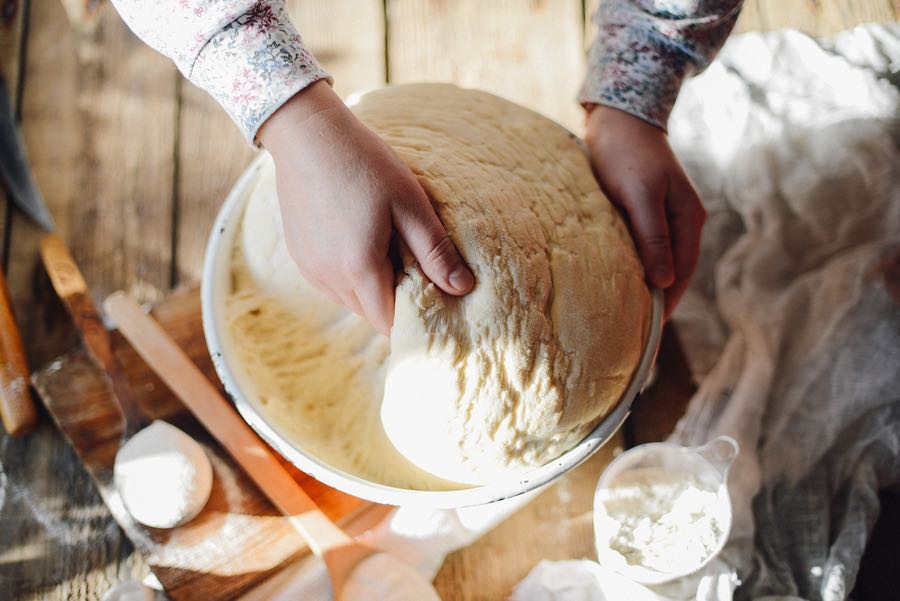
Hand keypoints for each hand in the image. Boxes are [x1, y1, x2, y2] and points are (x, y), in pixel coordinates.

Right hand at [258, 81, 474, 334]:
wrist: (308, 134)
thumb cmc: (365, 164)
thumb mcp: (410, 204)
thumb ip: (435, 251)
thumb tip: (463, 289)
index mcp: (359, 267)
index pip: (388, 321)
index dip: (413, 315)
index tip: (432, 294)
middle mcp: (328, 277)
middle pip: (370, 314)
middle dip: (394, 300)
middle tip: (413, 264)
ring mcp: (310, 268)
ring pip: (350, 300)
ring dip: (371, 288)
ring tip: (386, 247)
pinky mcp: (299, 257)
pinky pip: (331, 284)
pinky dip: (349, 275)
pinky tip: (359, 240)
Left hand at [584, 105, 704, 318]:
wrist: (619, 118)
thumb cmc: (626, 154)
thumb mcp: (640, 195)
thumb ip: (652, 236)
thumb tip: (664, 280)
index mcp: (688, 220)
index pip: (681, 274)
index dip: (667, 303)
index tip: (649, 331)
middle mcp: (683, 223)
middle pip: (673, 272)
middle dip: (657, 300)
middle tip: (634, 332)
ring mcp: (666, 218)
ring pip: (658, 262)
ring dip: (645, 284)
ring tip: (625, 313)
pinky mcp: (646, 213)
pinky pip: (645, 248)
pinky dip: (635, 266)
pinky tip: (618, 280)